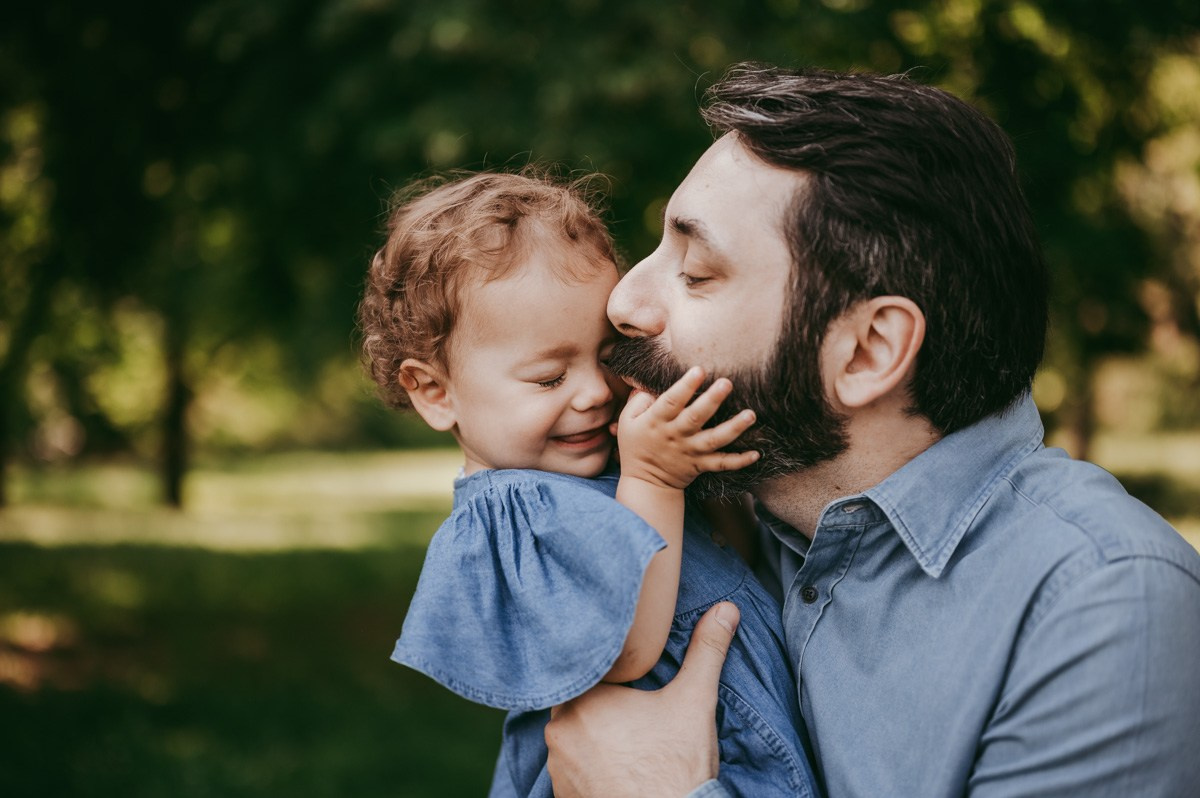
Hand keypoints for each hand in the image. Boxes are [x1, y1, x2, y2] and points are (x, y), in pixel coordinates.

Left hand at [544, 602, 739, 796]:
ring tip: (626, 737)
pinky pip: (570, 765)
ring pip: (571, 733)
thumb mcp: (695, 701)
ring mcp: (557, 766)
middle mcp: (560, 731)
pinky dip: (588, 762)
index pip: (584, 667)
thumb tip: (726, 610)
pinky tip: (616, 763)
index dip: (604, 665)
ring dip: (591, 732)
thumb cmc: (677, 768)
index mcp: (584, 698)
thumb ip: (707, 650)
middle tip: (630, 704)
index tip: (623, 669)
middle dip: (599, 700)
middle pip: (575, 698)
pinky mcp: (563, 794)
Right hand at [617, 367, 758, 489]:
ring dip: (734, 428)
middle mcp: (676, 435)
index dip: (685, 386)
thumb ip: (638, 401)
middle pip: (696, 417)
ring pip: (714, 440)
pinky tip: (756, 453)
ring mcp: (691, 451)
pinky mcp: (702, 465)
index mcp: (657, 421)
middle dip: (712, 400)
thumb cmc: (636, 445)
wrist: (645, 483)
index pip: (671, 402)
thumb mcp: (627, 421)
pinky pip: (723, 464)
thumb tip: (649, 385)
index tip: (699, 370)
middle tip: (727, 383)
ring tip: (750, 415)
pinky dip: (740, 460)